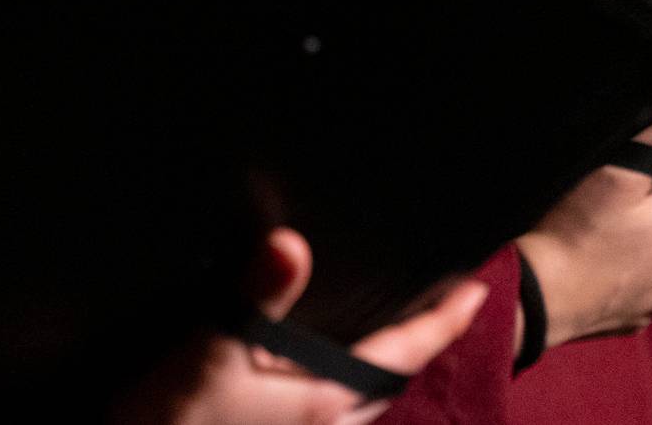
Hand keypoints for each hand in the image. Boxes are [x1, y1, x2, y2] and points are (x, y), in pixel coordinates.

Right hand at [109, 229, 489, 424]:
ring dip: (388, 364)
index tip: (478, 291)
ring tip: (399, 329)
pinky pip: (338, 408)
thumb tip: (290, 244)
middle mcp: (329, 421)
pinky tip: (329, 367)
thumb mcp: (213, 350)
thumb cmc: (173, 417)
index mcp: (327, 396)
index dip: (443, 321)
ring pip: (367, 398)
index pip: (403, 352)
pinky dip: (353, 383)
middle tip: (448, 304)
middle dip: (423, 341)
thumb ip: (257, 297)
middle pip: (393, 378)